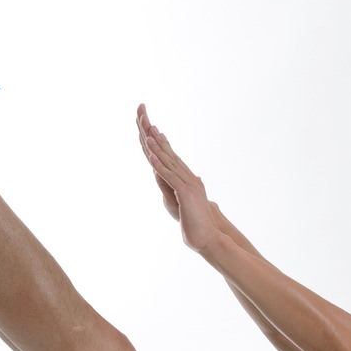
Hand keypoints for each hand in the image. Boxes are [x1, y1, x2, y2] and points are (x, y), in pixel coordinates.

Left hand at [136, 104, 222, 252]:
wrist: (208, 236)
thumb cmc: (194, 222)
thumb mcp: (177, 202)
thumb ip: (171, 188)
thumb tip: (170, 178)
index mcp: (184, 177)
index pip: (168, 155)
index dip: (158, 140)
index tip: (149, 125)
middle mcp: (186, 175)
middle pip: (165, 151)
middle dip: (152, 133)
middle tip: (143, 113)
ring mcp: (186, 183)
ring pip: (167, 160)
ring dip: (155, 146)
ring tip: (146, 131)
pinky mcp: (184, 192)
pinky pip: (169, 176)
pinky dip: (159, 165)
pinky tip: (151, 155)